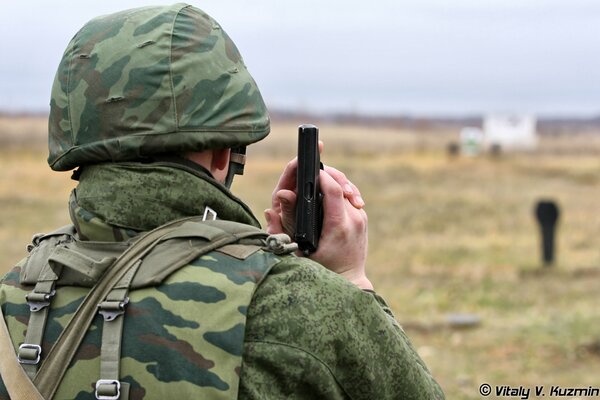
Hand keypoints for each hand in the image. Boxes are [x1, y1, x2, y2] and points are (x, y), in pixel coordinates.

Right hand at [264, 145, 371, 289]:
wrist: (348, 281)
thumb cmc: (320, 270)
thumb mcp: (297, 253)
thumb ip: (281, 231)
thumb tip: (270, 210)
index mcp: (337, 226)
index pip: (332, 190)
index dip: (321, 175)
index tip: (308, 169)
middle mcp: (353, 220)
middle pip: (341, 185)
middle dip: (326, 174)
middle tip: (311, 171)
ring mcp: (360, 218)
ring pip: (346, 189)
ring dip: (333, 181)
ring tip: (318, 179)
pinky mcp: (362, 219)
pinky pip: (349, 198)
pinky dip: (338, 192)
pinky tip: (326, 193)